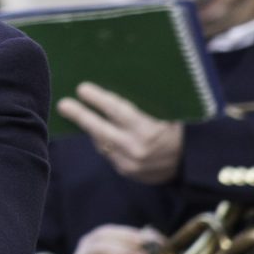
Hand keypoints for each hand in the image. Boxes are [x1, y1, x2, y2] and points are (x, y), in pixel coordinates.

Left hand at [57, 82, 183, 183]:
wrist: (189, 164)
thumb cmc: (178, 130)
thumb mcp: (170, 114)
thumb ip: (149, 104)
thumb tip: (122, 82)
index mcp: (149, 130)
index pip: (117, 111)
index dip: (98, 100)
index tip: (82, 89)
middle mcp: (137, 149)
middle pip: (101, 130)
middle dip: (80, 115)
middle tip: (63, 104)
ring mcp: (130, 163)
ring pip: (101, 142)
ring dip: (89, 128)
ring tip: (74, 112)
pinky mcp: (126, 172)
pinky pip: (108, 153)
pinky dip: (101, 140)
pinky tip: (93, 129)